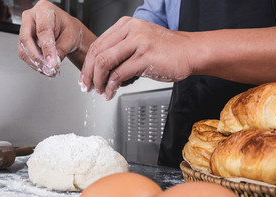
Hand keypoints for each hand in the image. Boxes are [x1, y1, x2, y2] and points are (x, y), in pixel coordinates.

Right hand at [18, 0, 84, 76]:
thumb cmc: (68, 29)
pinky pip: (25, 55)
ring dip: (36, 64)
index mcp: (44, 9)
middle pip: (26, 39)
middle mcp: (31, 18)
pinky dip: (35, 65)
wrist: (66, 32)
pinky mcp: (24, 42)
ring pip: (23, 49)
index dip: (47, 48)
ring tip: (50, 71)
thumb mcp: (70, 37)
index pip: (42, 30)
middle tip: (49, 69)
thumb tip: (52, 63)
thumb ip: (61, 49)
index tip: (52, 62)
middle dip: (38, 58)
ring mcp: (25, 29)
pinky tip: (46, 69)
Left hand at [80, 17, 196, 99]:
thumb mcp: (139, 43)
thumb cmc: (166, 50)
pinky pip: (119, 74)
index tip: (85, 77)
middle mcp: (131, 30)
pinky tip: (111, 92)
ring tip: (100, 91)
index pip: (97, 44)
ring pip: (105, 62)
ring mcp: (138, 43)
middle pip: (97, 53)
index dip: (87, 64)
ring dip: (98, 81)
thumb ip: (120, 51)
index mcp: (126, 25)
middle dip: (89, 74)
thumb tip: (100, 70)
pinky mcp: (145, 57)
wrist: (190, 51)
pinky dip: (111, 87)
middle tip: (87, 87)